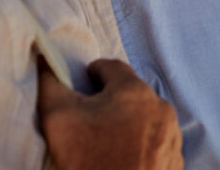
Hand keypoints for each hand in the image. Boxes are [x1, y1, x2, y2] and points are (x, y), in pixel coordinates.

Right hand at [38, 58, 182, 169]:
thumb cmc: (89, 161)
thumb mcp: (59, 119)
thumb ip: (51, 84)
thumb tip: (45, 59)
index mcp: (134, 91)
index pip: (111, 67)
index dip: (92, 75)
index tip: (81, 87)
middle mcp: (160, 108)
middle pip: (130, 93)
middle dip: (111, 101)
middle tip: (91, 120)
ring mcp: (172, 135)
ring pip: (146, 117)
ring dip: (129, 123)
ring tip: (108, 143)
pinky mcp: (175, 160)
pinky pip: (157, 142)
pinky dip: (142, 145)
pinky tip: (125, 158)